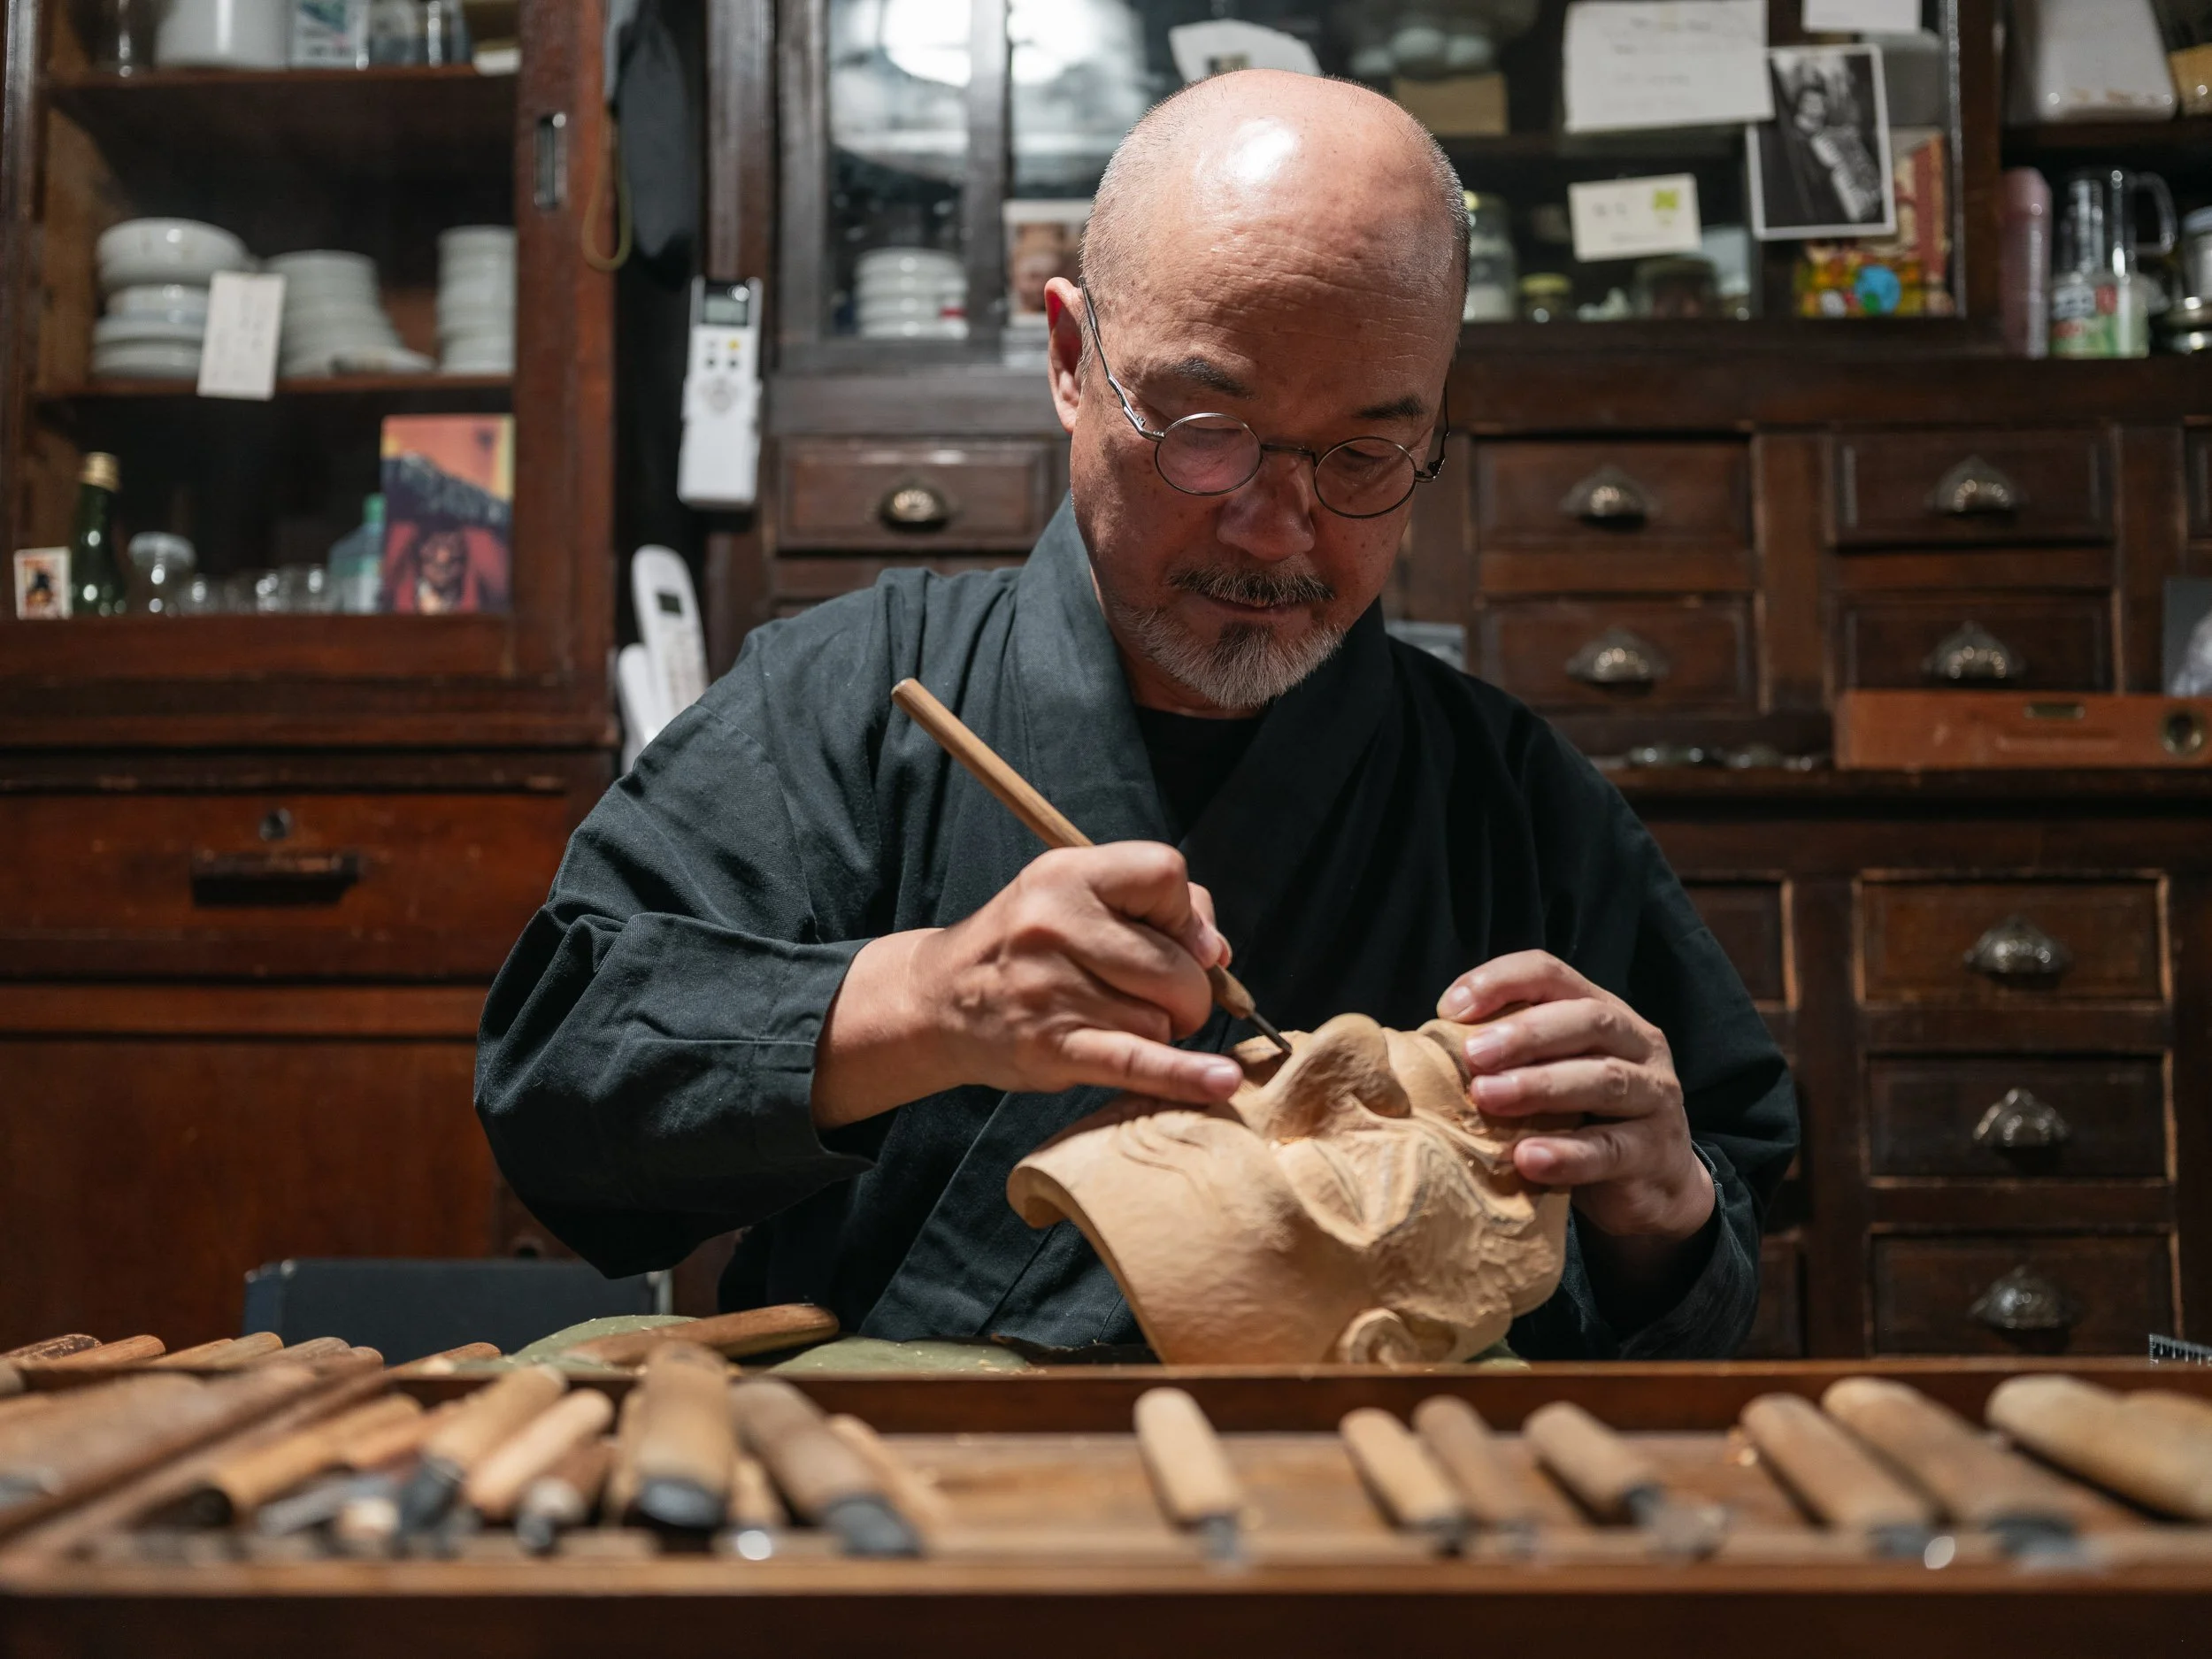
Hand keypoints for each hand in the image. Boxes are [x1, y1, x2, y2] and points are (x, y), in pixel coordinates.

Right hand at [812, 843, 1244, 1127]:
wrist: (939, 1000)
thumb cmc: (1026, 946)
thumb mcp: (1073, 893)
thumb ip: (1155, 906)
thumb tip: (1216, 953)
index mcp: (1066, 875)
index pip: (1164, 875)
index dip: (1182, 913)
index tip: (1168, 937)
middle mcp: (1054, 925)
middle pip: (1178, 965)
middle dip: (1185, 990)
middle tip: (1151, 995)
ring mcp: (1052, 989)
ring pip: (1162, 1020)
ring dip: (1159, 1030)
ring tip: (1116, 1020)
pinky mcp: (1053, 1047)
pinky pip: (1137, 1062)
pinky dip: (1184, 1076)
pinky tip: (1219, 1082)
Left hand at [1437, 951, 1712, 1245]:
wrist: (1653, 1186)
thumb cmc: (1583, 1119)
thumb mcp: (1551, 1075)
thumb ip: (1510, 1056)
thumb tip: (1427, 1049)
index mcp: (1603, 1012)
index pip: (1553, 975)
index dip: (1502, 982)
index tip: (1449, 1009)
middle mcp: (1638, 1043)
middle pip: (1587, 1019)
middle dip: (1525, 1033)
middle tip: (1472, 1055)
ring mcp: (1655, 1096)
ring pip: (1605, 1078)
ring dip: (1541, 1085)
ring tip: (1488, 1097)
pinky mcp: (1656, 1152)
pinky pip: (1612, 1149)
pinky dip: (1568, 1153)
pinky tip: (1528, 1159)